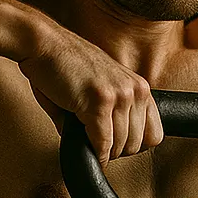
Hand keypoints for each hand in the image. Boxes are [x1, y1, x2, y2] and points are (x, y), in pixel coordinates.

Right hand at [19, 26, 162, 162]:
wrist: (43, 44)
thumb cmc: (65, 64)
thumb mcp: (100, 88)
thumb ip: (108, 116)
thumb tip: (103, 147)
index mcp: (139, 87)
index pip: (154, 133)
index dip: (134, 145)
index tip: (116, 144)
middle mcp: (134, 91)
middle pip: (137, 145)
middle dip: (115, 151)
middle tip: (97, 144)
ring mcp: (118, 96)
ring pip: (119, 147)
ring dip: (102, 152)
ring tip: (87, 141)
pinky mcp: (98, 103)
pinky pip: (102, 144)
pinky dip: (94, 154)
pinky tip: (84, 149)